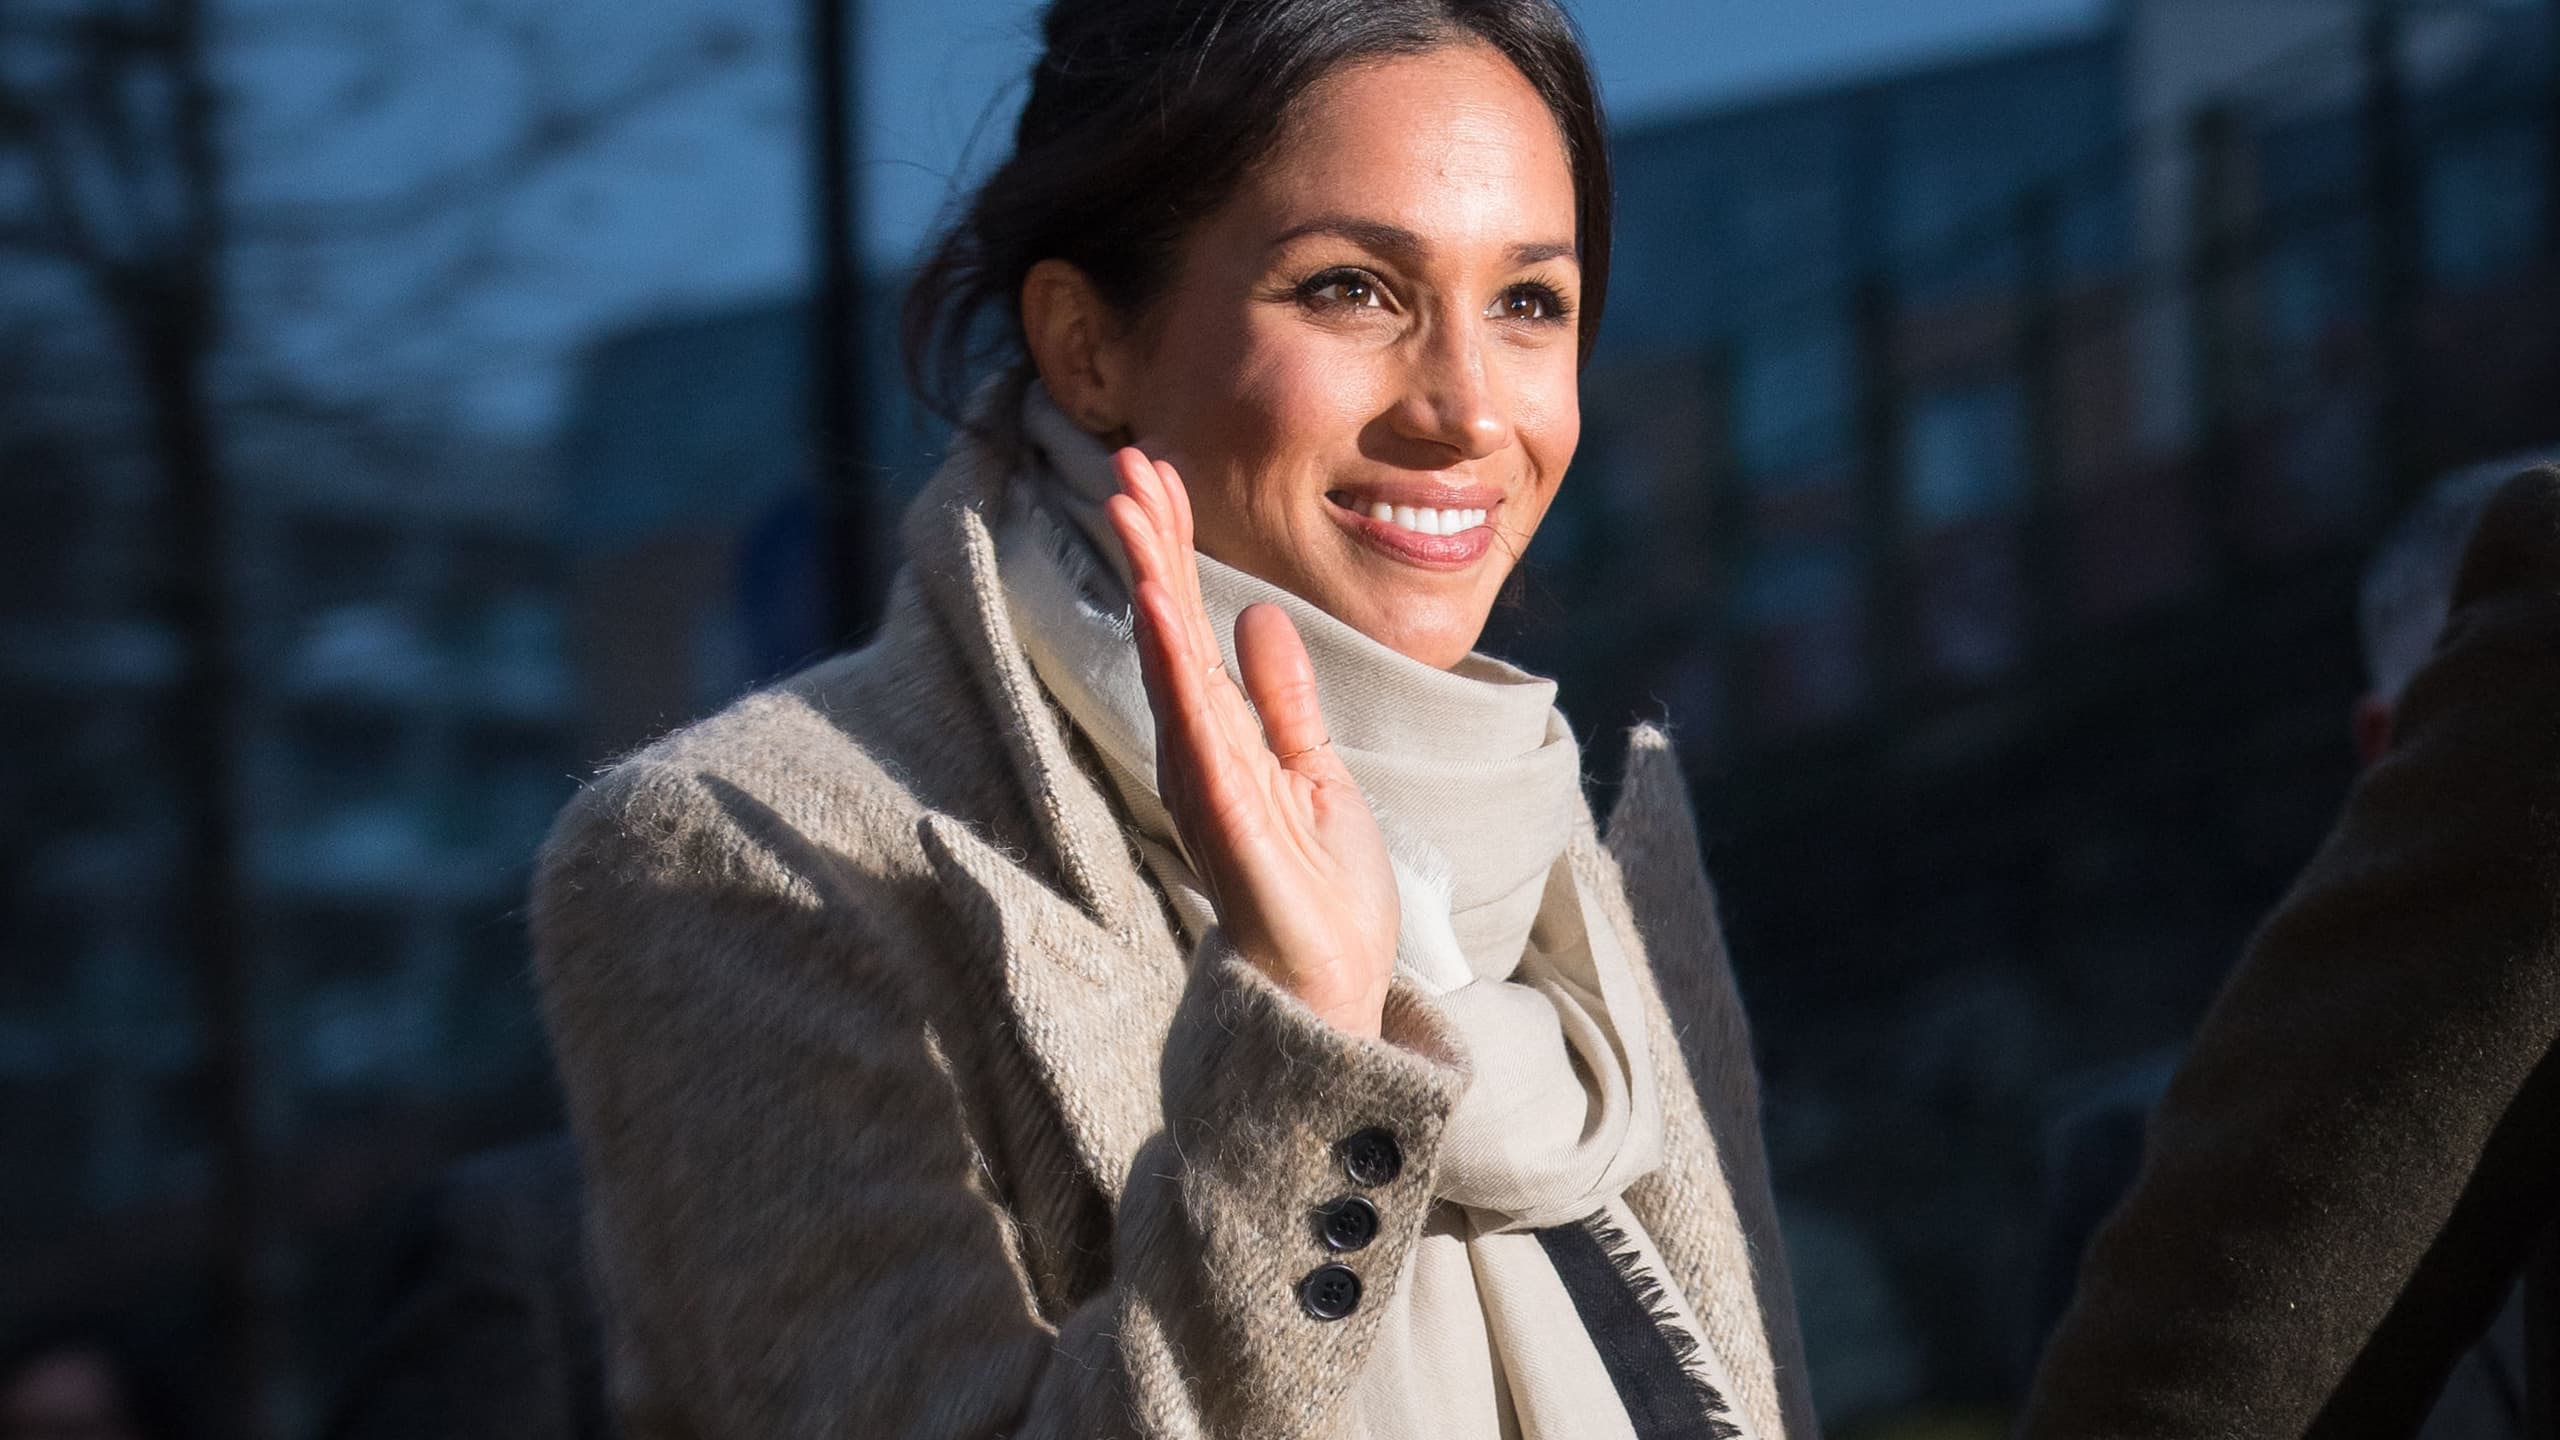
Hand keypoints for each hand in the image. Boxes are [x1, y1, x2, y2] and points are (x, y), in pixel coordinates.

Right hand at [1106, 448, 1399, 1036]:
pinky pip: (1193, 723)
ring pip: (1168, 658)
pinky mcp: (1225, 811)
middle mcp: (1199, 750)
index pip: (1191, 623)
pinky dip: (1172, 658)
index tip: (1159, 474)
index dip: (1174, 547)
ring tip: (1131, 503)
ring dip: (1150, 575)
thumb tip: (1258, 618)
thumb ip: (1285, 700)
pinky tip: (1159, 600)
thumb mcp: (1315, 773)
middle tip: (1129, 457)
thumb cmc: (1317, 895)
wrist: (1335, 987)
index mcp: (1222, 737)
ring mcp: (1205, 779)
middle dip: (1150, 539)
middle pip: (1168, 625)